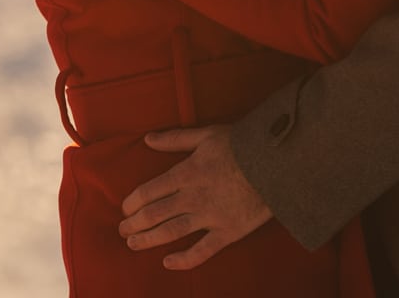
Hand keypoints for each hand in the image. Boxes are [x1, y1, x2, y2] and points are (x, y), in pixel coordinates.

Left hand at [118, 125, 271, 270]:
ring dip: (148, 240)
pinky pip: (202, 251)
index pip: (148, 192)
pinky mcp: (228, 232)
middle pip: (155, 214)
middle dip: (134, 223)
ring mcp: (210, 217)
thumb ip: (175, 139)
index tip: (124, 208)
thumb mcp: (205, 135)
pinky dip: (184, 260)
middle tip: (122, 229)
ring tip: (133, 244)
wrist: (275, 164)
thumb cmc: (241, 145)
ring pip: (171, 233)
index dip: (132, 202)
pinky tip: (168, 262)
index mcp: (185, 173)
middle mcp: (193, 198)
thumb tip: (148, 138)